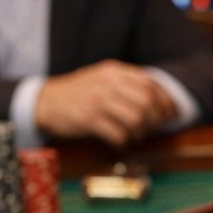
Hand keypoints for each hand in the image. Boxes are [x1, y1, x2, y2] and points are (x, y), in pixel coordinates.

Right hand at [36, 61, 177, 148]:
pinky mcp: (89, 119)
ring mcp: (98, 101)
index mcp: (114, 71)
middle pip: (147, 103)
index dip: (165, 102)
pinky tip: (118, 141)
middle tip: (152, 129)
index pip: (151, 84)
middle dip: (155, 119)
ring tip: (133, 135)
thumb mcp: (102, 78)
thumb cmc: (79, 93)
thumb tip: (159, 99)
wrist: (44, 101)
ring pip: (136, 119)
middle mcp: (107, 83)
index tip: (168, 115)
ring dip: (140, 132)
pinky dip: (124, 141)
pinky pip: (118, 134)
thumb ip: (127, 83)